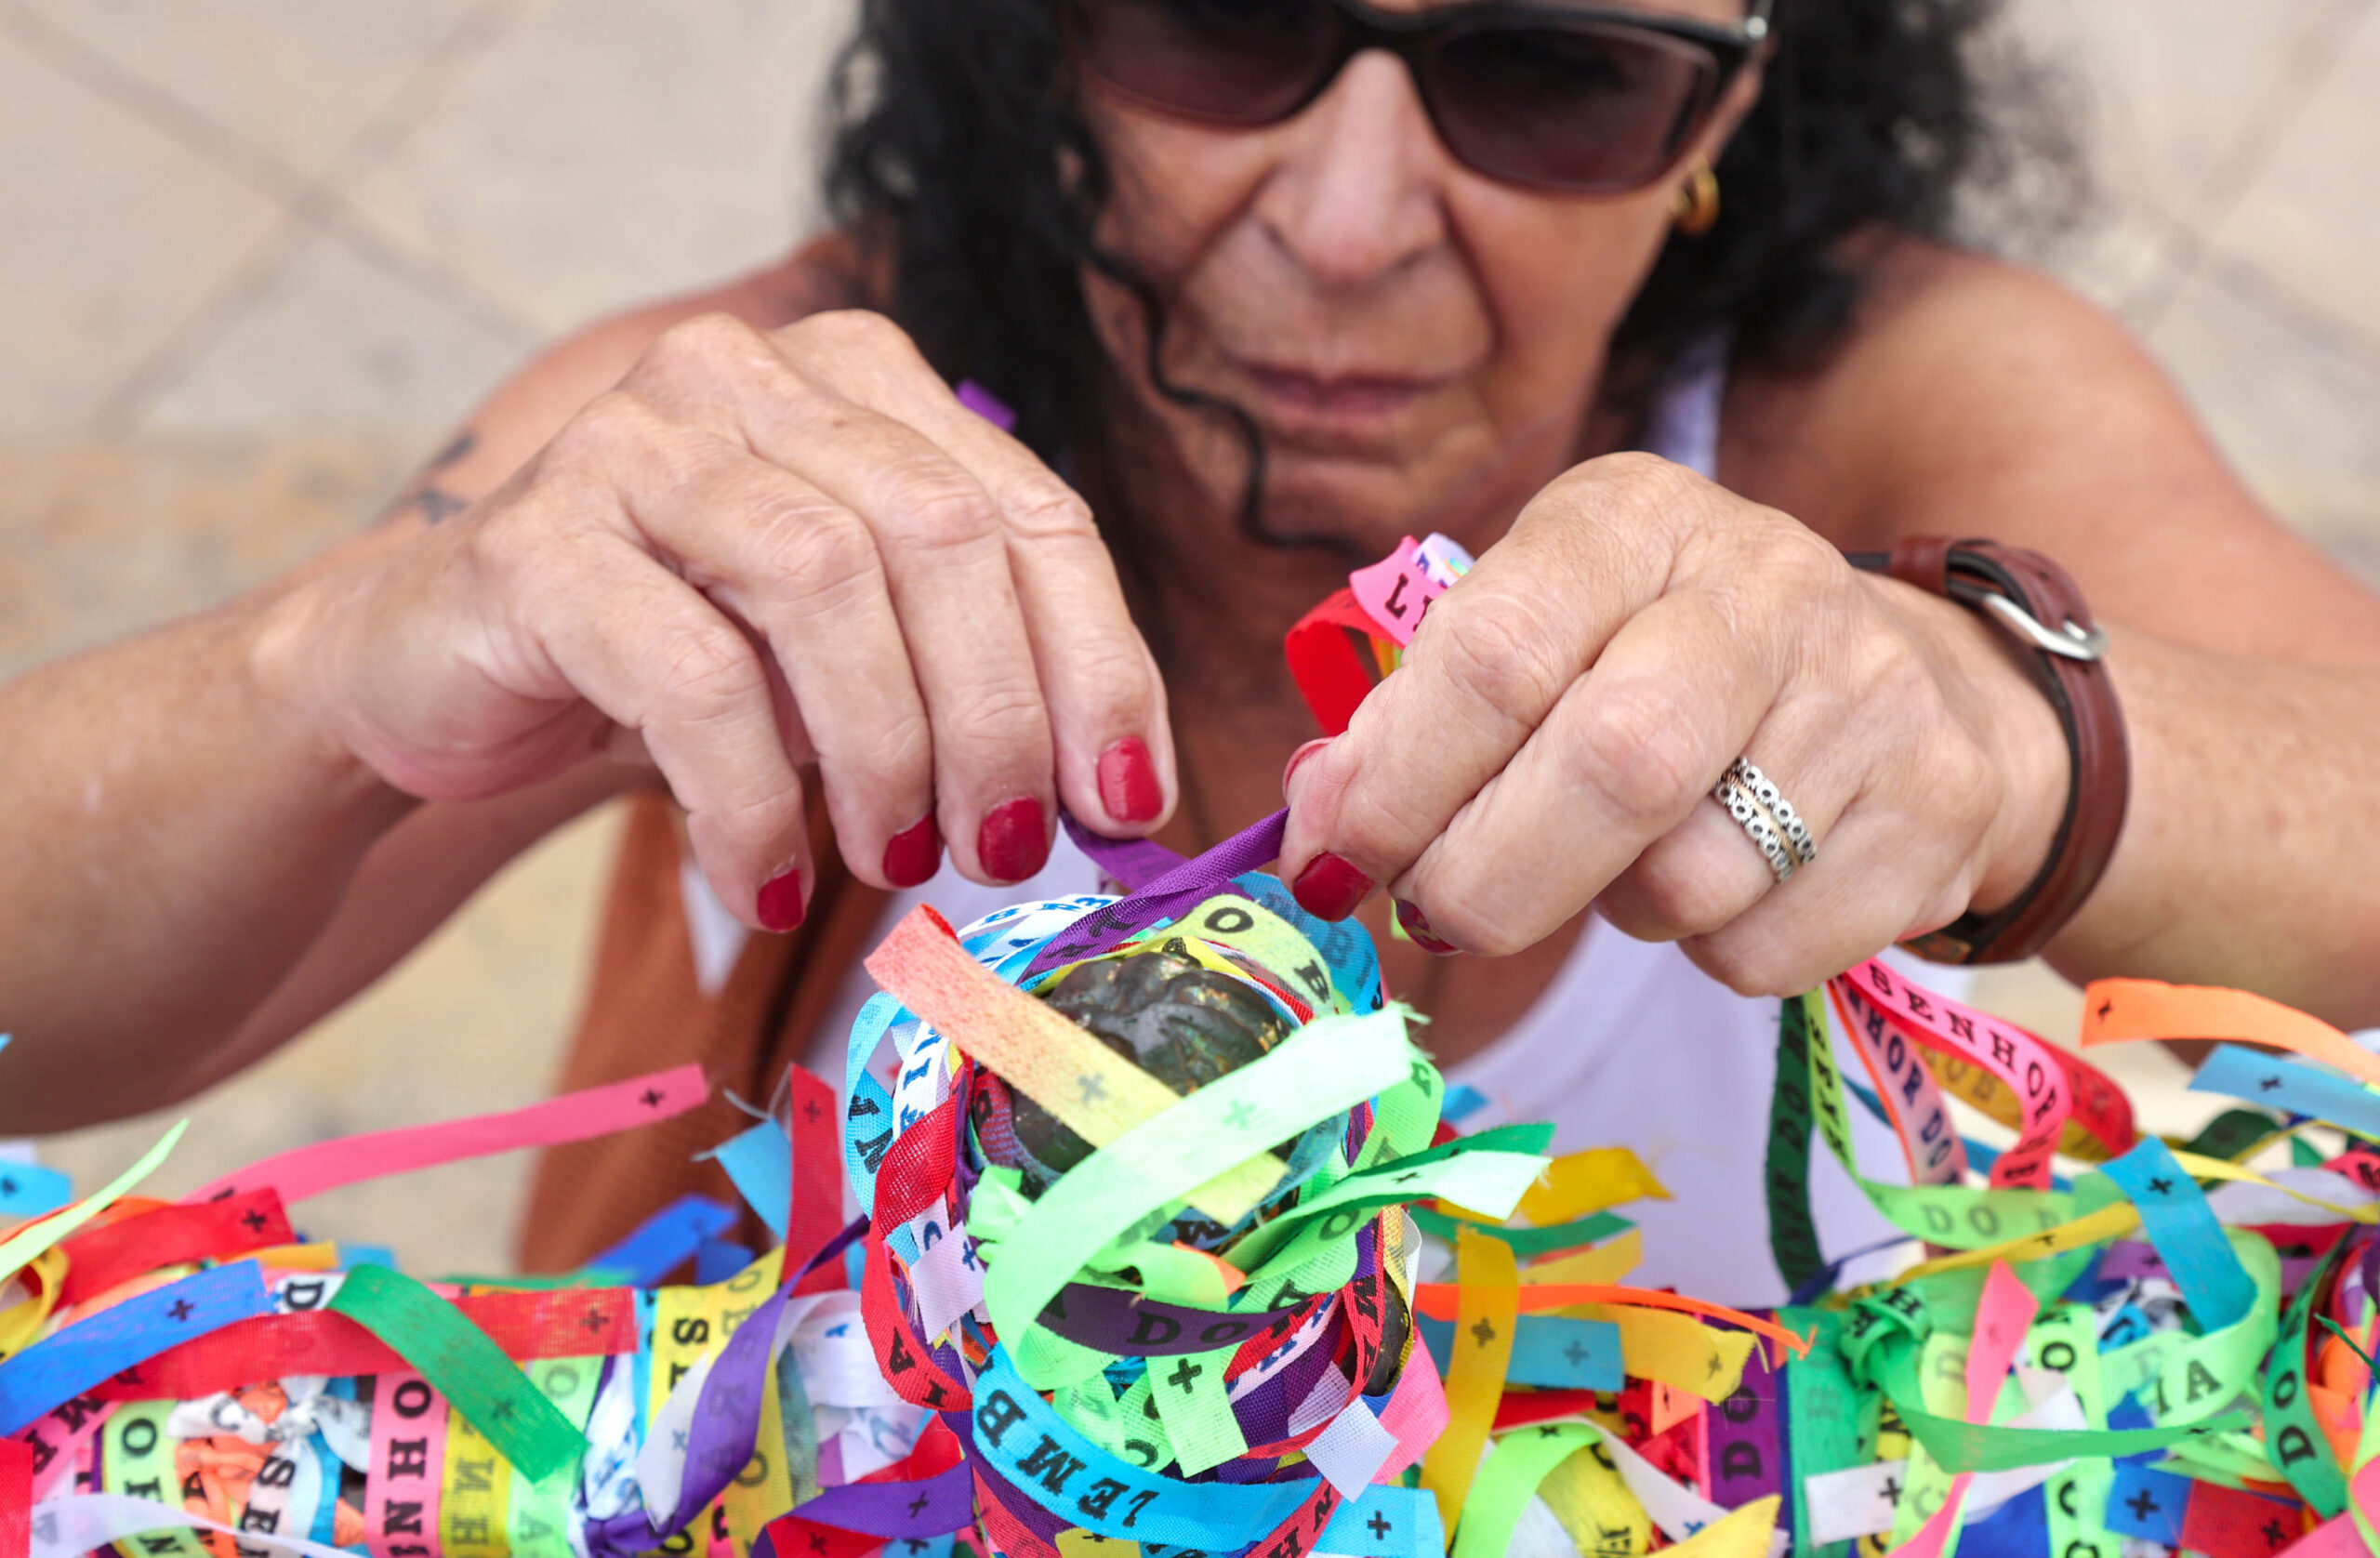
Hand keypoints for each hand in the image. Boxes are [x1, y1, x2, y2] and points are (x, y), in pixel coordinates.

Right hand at [254, 311, 1173, 927]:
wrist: (440, 672)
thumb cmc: (681, 665)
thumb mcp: (850, 655)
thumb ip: (969, 675)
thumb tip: (1120, 801)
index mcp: (859, 384)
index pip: (1032, 514)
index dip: (1100, 666)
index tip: (1126, 804)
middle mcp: (752, 378)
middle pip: (943, 536)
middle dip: (999, 720)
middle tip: (1004, 852)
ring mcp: (634, 440)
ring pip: (825, 584)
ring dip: (885, 754)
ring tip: (890, 862)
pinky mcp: (537, 541)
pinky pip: (693, 679)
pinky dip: (754, 804)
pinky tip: (764, 885)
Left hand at [1277, 453, 2069, 991]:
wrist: (1921, 686)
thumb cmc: (1667, 664)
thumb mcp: (1544, 634)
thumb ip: (1421, 718)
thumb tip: (1315, 832)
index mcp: (1634, 518)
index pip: (1496, 653)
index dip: (1398, 780)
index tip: (1337, 854)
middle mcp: (1764, 582)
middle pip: (1609, 768)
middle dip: (1488, 876)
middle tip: (1438, 913)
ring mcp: (1870, 691)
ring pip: (1687, 880)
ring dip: (1612, 911)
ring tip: (1622, 861)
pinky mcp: (1935, 806)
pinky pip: (1765, 949)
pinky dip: (1708, 952)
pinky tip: (1726, 883)